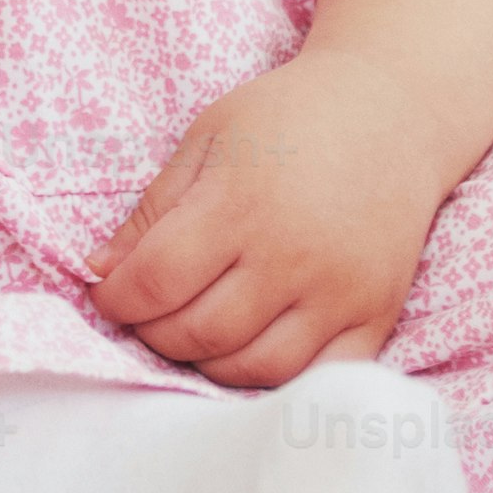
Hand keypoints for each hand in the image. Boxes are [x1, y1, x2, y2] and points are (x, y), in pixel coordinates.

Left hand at [87, 48, 456, 387]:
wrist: (392, 114)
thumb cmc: (289, 118)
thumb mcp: (208, 139)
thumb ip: (153, 210)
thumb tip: (101, 272)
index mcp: (242, 202)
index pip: (157, 280)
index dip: (116, 298)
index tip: (107, 293)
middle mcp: (293, 255)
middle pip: (198, 334)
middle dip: (153, 333)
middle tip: (147, 313)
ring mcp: (340, 292)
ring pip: (252, 369)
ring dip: (206, 363)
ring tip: (195, 330)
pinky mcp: (377, 316)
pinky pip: (314, 378)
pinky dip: (272, 378)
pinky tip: (250, 347)